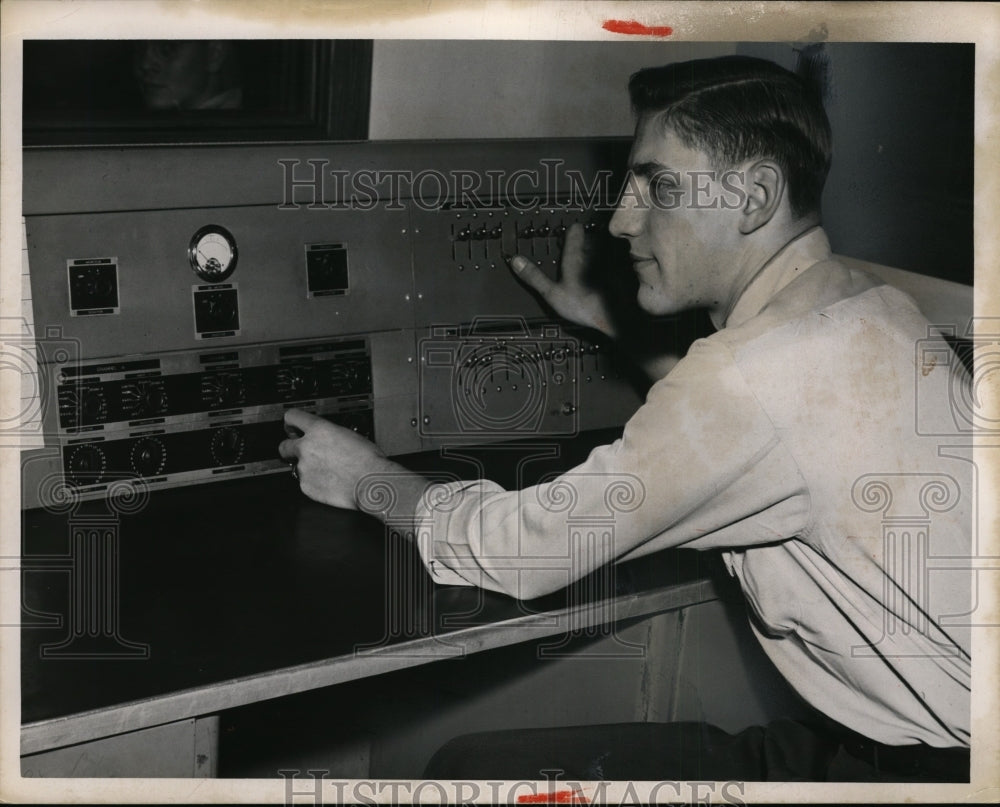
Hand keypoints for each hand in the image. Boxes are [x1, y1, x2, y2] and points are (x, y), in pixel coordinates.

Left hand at [278, 409, 391, 509]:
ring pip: (297, 466)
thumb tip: (324, 438)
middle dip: (290, 447)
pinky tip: (330, 481)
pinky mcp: (306, 486)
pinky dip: (314, 482)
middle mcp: (306, 447)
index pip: (292, 417)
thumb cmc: (367, 460)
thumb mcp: (348, 435)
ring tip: (328, 471)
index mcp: (318, 430)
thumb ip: (328, 434)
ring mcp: (304, 468)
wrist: (371, 483)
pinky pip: (305, 482)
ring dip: (308, 467)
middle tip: (302, 451)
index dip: (291, 422)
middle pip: (284, 445)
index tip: (292, 427)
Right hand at [507, 222, 615, 336]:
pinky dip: (613, 268)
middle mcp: (595, 255)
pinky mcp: (623, 273)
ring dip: (600, 254)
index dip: (572, 230)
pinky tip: (608, 279)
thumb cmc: (586, 306)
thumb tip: (517, 261)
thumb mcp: (552, 294)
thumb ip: (534, 277)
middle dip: (585, 243)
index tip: (570, 230)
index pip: (575, 232)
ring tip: (593, 265)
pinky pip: (618, 264)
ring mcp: (611, 263)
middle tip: (579, 249)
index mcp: (576, 257)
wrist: (617, 318)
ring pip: (605, 250)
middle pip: (590, 240)